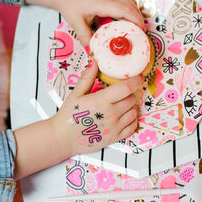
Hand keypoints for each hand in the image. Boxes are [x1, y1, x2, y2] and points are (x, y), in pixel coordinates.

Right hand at [13, 60, 140, 179]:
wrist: (63, 139)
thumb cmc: (68, 117)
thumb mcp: (75, 94)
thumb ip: (87, 78)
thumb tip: (94, 63)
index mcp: (101, 101)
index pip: (126, 88)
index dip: (135, 81)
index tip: (138, 78)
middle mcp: (111, 114)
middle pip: (131, 99)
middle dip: (129, 94)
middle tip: (121, 93)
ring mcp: (114, 127)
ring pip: (134, 113)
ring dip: (131, 107)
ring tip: (121, 105)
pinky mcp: (115, 138)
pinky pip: (132, 127)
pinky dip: (132, 120)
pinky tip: (124, 117)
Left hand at [53, 0, 144, 46]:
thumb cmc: (69, 5)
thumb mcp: (76, 24)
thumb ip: (86, 39)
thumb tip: (93, 53)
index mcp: (102, 2)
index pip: (125, 10)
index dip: (136, 21)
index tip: (140, 33)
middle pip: (131, 5)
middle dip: (139, 19)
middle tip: (140, 34)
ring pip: (130, 0)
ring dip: (136, 13)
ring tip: (135, 27)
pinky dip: (130, 7)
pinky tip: (128, 17)